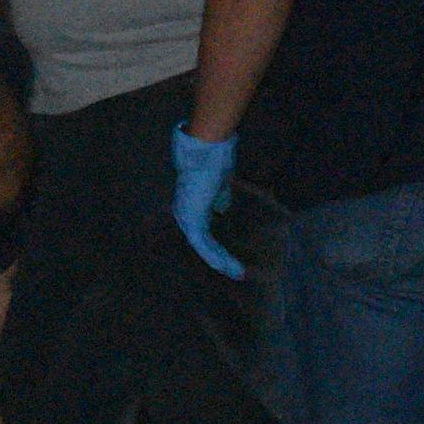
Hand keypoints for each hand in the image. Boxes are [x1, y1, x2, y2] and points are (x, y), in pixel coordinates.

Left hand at [171, 126, 244, 277]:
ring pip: (204, 248)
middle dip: (220, 260)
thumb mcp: (219, 185)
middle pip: (203, 245)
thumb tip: (222, 209)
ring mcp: (186, 218)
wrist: (206, 150)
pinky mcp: (191, 221)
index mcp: (191, 205)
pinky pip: (204, 246)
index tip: (232, 259)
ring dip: (222, 262)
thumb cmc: (214, 160)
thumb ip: (219, 199)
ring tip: (238, 274)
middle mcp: (185, 214)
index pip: (204, 233)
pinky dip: (217, 257)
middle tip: (236, 272)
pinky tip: (230, 267)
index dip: (218, 247)